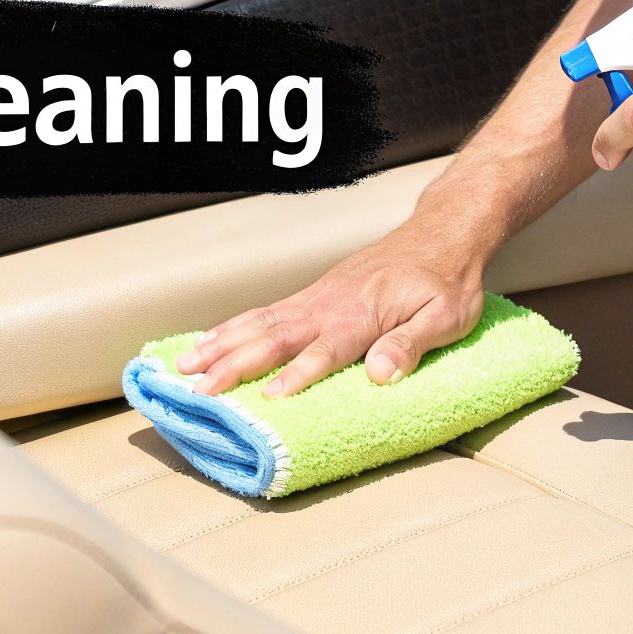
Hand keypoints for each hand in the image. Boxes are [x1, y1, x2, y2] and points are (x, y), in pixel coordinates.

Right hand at [177, 228, 485, 396]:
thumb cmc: (448, 282)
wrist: (442, 235)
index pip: (325, 350)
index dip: (298, 374)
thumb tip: (380, 374)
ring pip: (261, 322)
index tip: (269, 398)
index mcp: (363, 316)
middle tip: (200, 389)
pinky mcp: (312, 295)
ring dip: (222, 345)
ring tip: (184, 365)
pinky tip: (210, 341)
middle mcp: (330, 306)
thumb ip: (412, 344)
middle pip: (276, 337)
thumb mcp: (447, 317)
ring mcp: (317, 299)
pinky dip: (233, 327)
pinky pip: (264, 312)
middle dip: (235, 364)